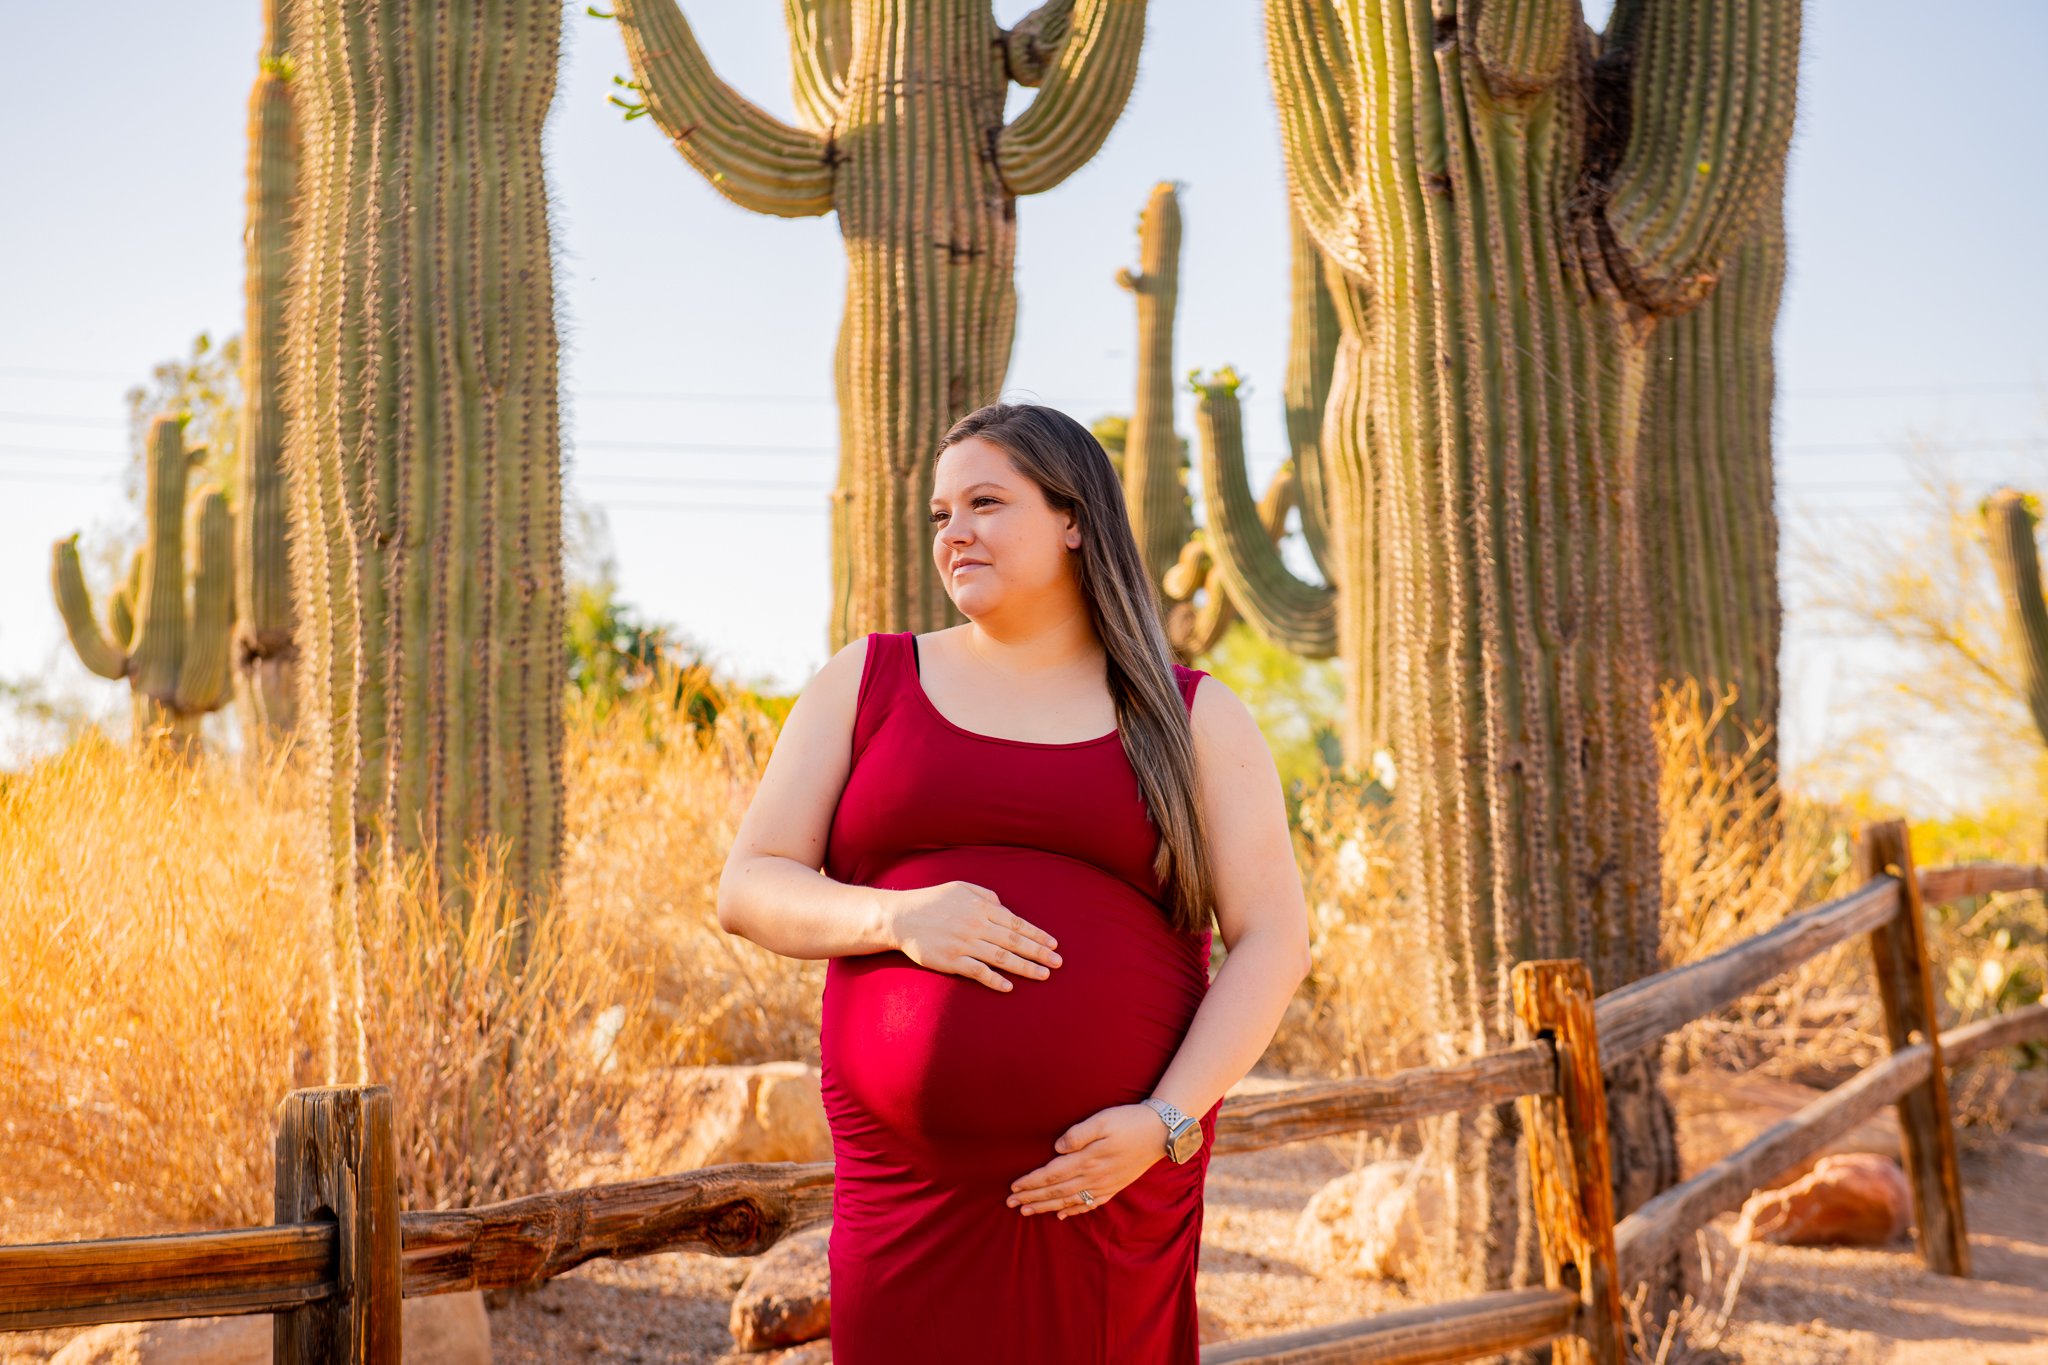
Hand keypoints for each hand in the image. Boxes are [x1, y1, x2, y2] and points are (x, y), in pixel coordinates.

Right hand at [884, 881, 1062, 991]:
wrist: (900, 917)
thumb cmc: (932, 901)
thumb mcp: (960, 888)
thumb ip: (986, 896)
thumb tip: (1005, 907)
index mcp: (981, 907)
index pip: (1016, 923)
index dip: (1037, 935)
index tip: (1054, 944)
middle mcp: (976, 925)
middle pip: (1014, 941)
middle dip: (1039, 952)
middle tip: (1058, 963)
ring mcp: (964, 944)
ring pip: (1001, 957)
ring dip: (1024, 967)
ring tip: (1043, 975)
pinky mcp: (950, 960)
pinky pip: (977, 972)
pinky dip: (994, 979)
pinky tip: (1009, 987)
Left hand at [1006, 1104, 1164, 1219]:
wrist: (1161, 1133)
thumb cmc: (1129, 1120)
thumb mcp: (1102, 1120)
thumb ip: (1078, 1134)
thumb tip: (1057, 1148)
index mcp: (1088, 1159)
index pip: (1052, 1174)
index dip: (1031, 1181)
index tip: (1013, 1187)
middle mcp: (1094, 1176)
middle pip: (1056, 1190)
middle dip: (1032, 1197)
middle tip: (1010, 1204)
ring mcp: (1105, 1184)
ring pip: (1069, 1200)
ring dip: (1046, 1206)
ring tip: (1026, 1211)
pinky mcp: (1114, 1186)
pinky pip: (1090, 1203)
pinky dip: (1073, 1210)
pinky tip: (1061, 1215)